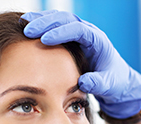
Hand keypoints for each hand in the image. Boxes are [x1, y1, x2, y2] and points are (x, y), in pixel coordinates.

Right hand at [21, 10, 140, 118]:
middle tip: (28, 30)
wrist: (116, 81)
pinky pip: (55, 27)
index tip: (44, 39)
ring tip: (23, 24)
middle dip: (46, 23)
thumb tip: (82, 82)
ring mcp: (79, 34)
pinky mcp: (71, 39)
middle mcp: (88, 33)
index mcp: (98, 41)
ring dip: (41, 20)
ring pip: (59, 19)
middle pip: (66, 20)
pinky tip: (27, 28)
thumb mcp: (108, 86)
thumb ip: (98, 84)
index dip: (61, 33)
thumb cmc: (114, 83)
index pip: (78, 30)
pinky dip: (42, 26)